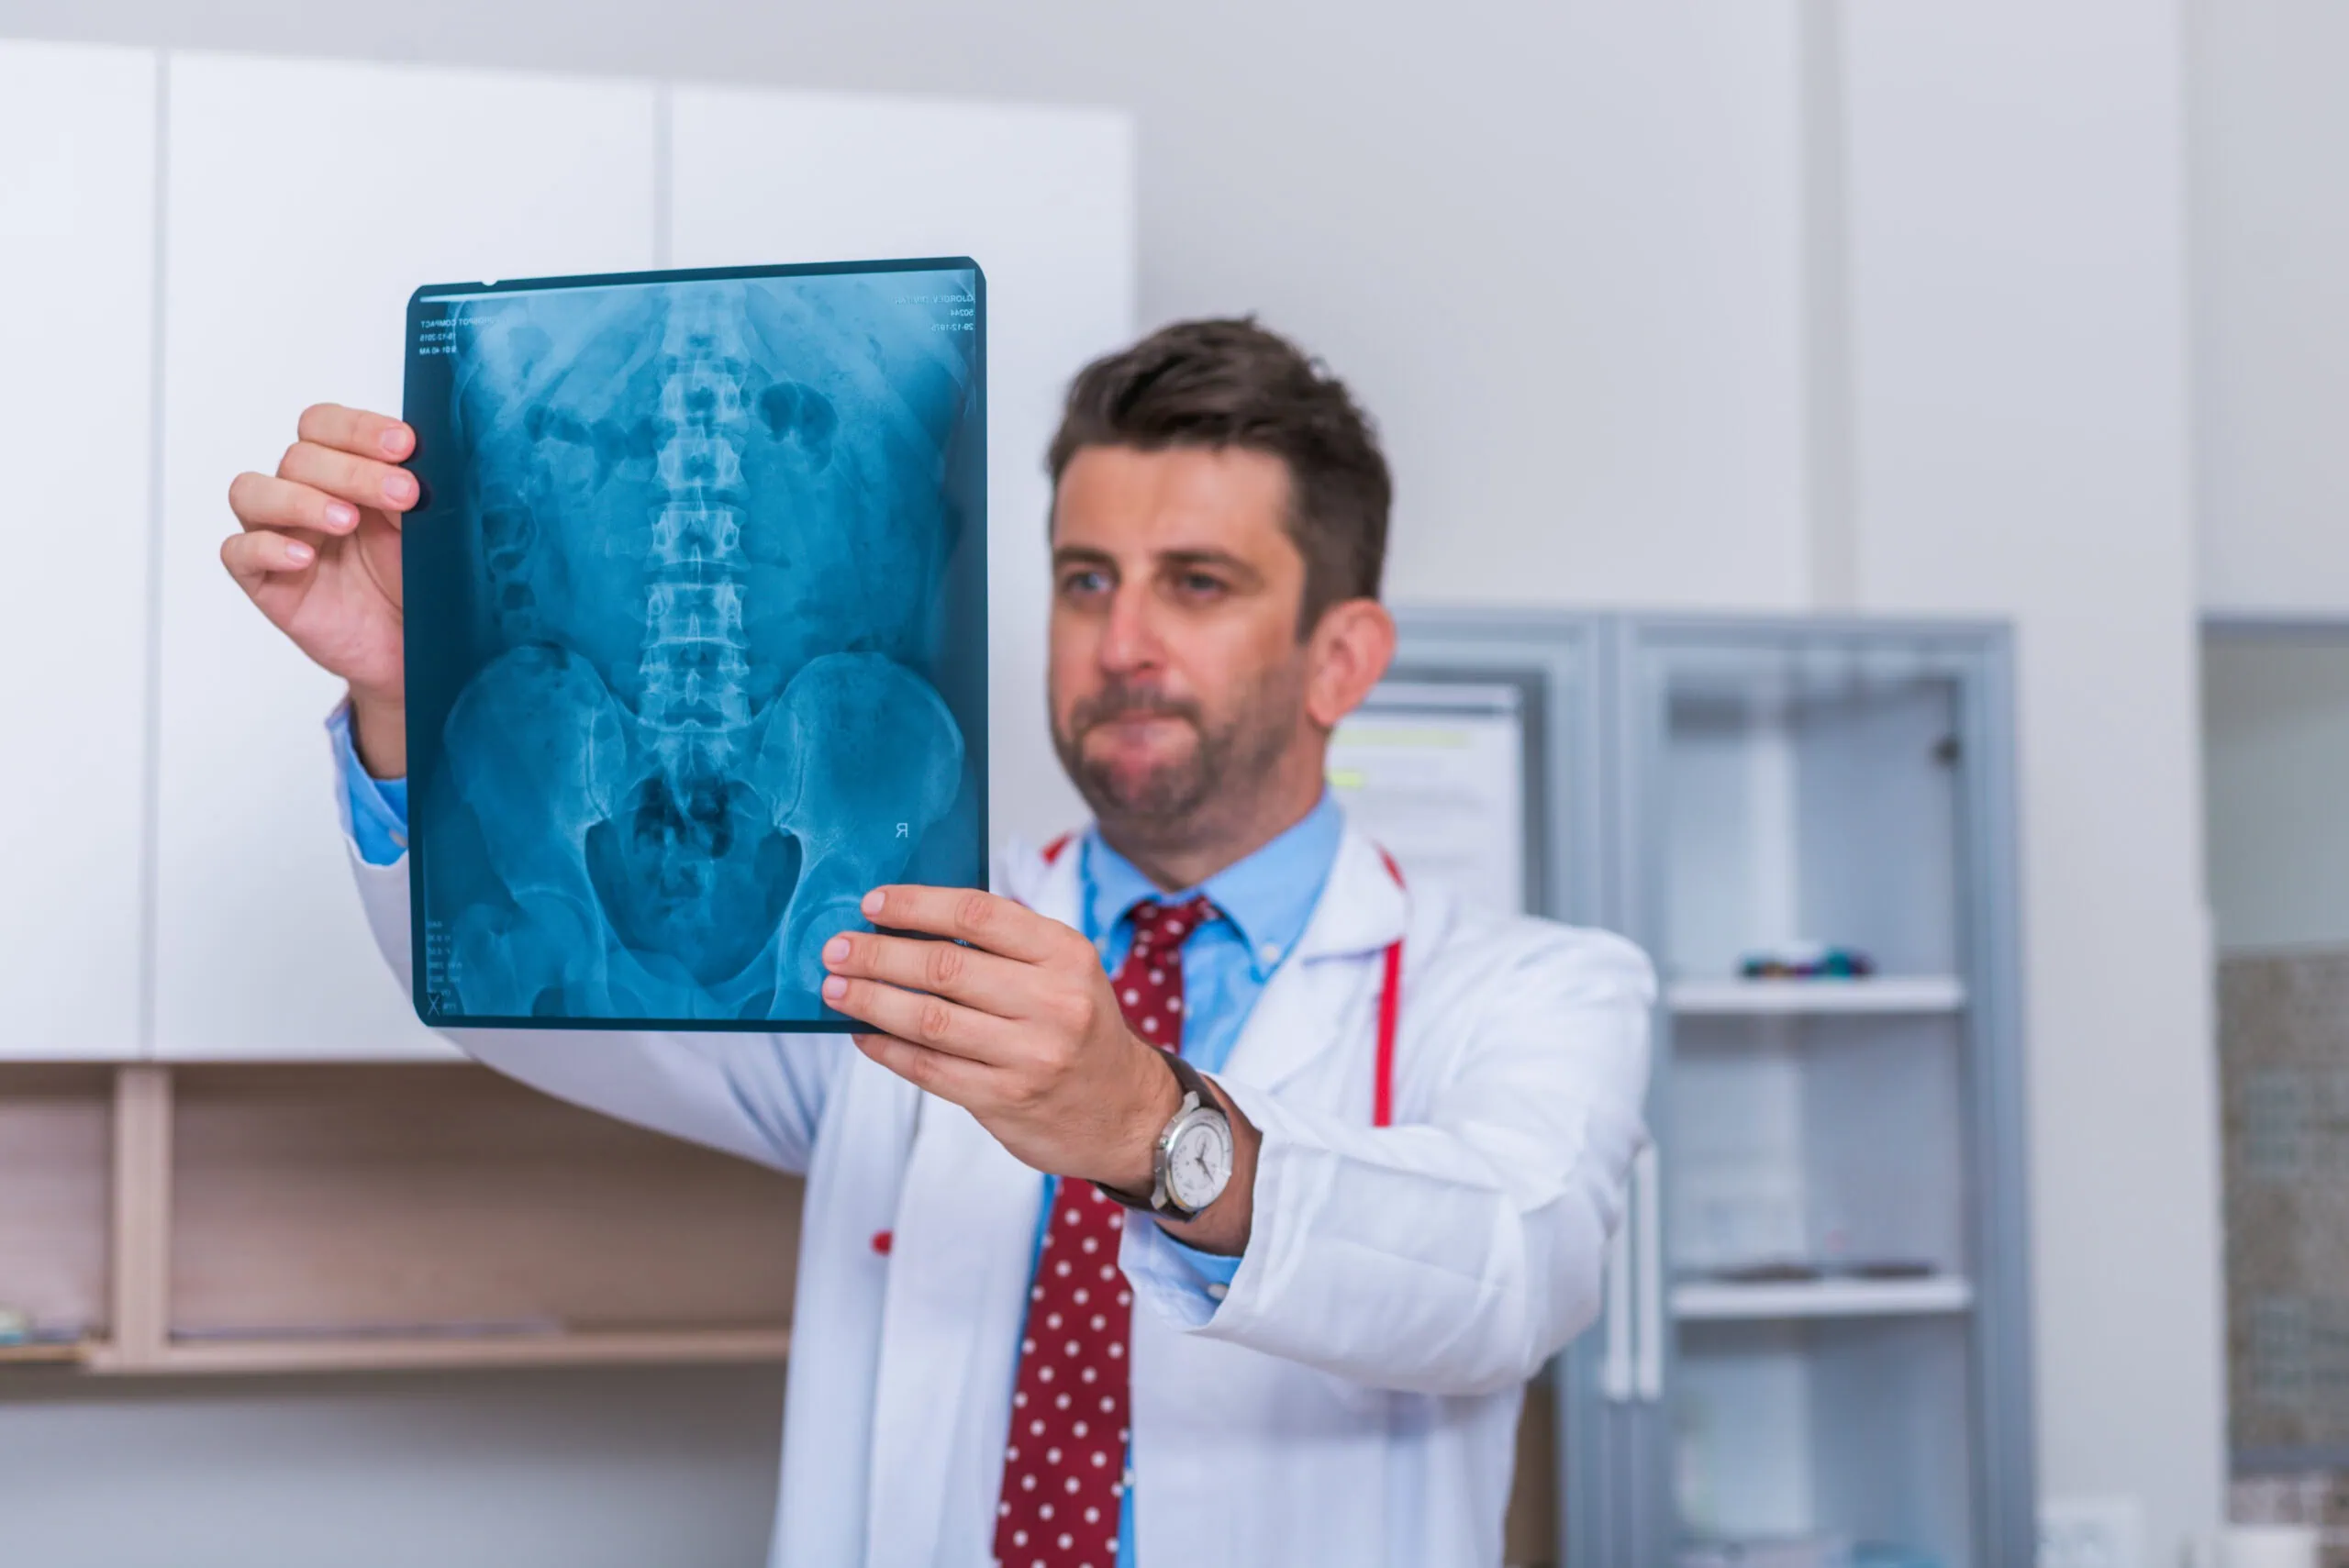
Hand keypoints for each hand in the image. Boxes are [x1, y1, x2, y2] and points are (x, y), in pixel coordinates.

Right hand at [222, 403, 417, 775]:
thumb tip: (427, 457)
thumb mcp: (429, 532)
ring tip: (346, 521)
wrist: (417, 651)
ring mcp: (280, 536)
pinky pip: (239, 552)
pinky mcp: (264, 581)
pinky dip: (267, 547)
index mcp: (343, 472)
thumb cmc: (420, 584)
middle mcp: (305, 495)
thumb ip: (417, 491)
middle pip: (298, 457)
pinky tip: (305, 557)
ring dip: (300, 498)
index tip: (404, 444)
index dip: (358, 428)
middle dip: (352, 470)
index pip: (324, 426)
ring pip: (252, 492)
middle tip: (403, 495)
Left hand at [820, 885, 1187, 1194]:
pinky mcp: (1007, 1099)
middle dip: (878, 955)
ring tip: (835, 988)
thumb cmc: (1081, 1027)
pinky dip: (888, 1049)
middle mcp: (1053, 1002)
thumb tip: (908, 924)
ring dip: (871, 1000)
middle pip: (945, 967)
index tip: (872, 905)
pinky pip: (931, 1069)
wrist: (1127, 1110)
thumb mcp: (1065, 971)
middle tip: (837, 948)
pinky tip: (863, 1033)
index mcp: (1065, 954)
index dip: (918, 905)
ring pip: (930, 1020)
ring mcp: (1031, 1055)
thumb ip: (1004, 946)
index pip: (979, 914)